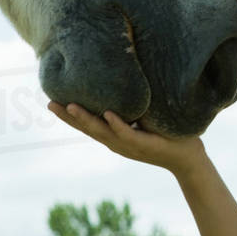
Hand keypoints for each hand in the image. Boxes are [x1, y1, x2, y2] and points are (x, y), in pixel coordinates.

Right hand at [47, 101, 205, 176]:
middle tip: (49, 103)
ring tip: (70, 106)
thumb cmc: (166, 134)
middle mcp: (117, 142)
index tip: (51, 101)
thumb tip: (126, 78)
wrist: (188, 157)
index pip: (86, 125)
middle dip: (67, 117)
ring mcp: (129, 145)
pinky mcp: (145, 145)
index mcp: (114, 135)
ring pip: (103, 131)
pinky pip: (128, 134)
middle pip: (87, 129)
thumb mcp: (144, 118)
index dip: (68, 115)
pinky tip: (108, 114)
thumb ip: (133, 105)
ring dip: (86, 119)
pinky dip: (117, 124)